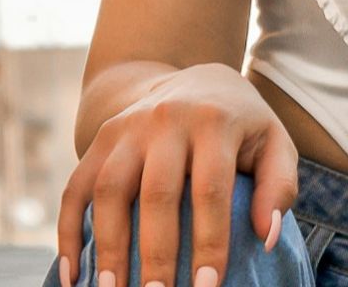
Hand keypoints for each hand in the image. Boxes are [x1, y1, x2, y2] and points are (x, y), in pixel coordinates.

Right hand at [57, 62, 298, 286]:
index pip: (211, 190)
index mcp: (215, 122)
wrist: (197, 81)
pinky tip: (72, 276)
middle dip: (155, 254)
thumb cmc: (242, 127)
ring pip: (109, 190)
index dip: (209, 242)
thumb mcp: (274, 144)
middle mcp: (167, 120)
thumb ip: (279, 187)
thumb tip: (268, 238)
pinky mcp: (100, 140)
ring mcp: (127, 128)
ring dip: (107, 247)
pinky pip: (75, 187)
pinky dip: (68, 232)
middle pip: (155, 193)